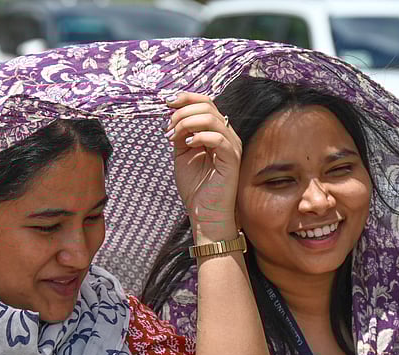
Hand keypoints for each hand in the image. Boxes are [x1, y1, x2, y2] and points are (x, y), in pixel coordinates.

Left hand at [165, 93, 241, 242]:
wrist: (204, 212)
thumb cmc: (195, 186)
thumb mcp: (182, 154)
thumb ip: (179, 134)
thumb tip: (171, 115)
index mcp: (215, 131)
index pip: (205, 102)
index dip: (185, 98)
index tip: (166, 102)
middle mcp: (226, 134)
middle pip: (207, 106)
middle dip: (181, 113)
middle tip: (167, 129)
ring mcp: (231, 145)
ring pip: (211, 118)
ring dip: (186, 123)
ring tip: (174, 137)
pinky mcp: (232, 158)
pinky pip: (218, 138)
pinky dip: (199, 137)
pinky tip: (187, 145)